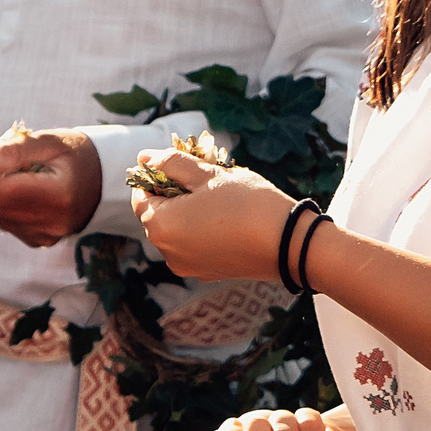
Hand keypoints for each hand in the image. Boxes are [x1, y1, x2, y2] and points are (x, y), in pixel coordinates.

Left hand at [0, 126, 98, 247]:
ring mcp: (45, 237)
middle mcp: (52, 223)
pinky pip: (5, 222)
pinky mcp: (39, 242)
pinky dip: (8, 205)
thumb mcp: (47, 142)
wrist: (102, 180)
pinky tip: (27, 193)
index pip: (0, 189)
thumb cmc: (73, 154)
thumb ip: (12, 150)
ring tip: (23, 175)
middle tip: (15, 161)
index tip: (5, 153)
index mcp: (58, 195)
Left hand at [128, 149, 295, 282]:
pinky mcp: (208, 272)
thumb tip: (144, 158)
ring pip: (178, 230)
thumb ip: (171, 163)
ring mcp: (188, 266)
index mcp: (160, 226)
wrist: (290, 245)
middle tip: (205, 177)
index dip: (156, 175)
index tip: (181, 165)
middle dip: (175, 192)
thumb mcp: (207, 174)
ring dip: (190, 210)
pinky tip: (228, 217)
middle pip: (158, 214)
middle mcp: (167, 252)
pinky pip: (195, 245)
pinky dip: (203, 229)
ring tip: (220, 196)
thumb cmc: (247, 204)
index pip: (140, 195)